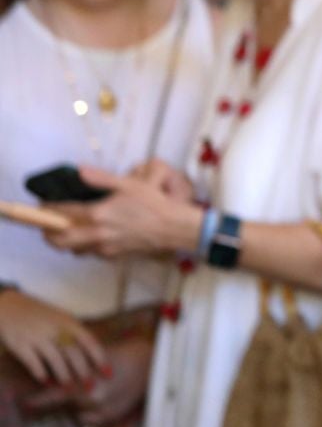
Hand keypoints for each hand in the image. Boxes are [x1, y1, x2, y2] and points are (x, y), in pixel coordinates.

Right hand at [0, 290, 107, 387]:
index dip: (99, 358)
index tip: (107, 372)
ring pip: (55, 360)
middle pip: (74, 353)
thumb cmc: (40, 315)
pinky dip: (40, 373)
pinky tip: (46, 383)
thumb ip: (74, 333)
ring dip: (64, 376)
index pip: (89, 341)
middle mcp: (55, 329)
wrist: (10, 306)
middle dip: (83, 371)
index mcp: (69, 322)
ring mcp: (38, 337)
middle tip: (90, 387)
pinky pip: (33, 362)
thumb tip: (93, 353)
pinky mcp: (20, 345)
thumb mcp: (61, 319)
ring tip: (69, 389)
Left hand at [20, 331, 151, 425]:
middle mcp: (93, 402)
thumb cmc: (128, 354)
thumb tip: (57, 378)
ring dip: (83, 403)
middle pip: (69, 401)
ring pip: (80, 411)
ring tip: (99, 388)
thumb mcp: (98, 356)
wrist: (156, 365)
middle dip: (72, 393)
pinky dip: (94, 411)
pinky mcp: (113, 418)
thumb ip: (78, 368)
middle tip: (83, 384)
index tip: (25, 403)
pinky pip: (93, 419)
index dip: (38, 400)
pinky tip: (106, 398)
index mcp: (88, 384)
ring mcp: (104, 412)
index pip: (55, 395)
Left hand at [43, 166, 198, 259]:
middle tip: (46, 224)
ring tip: (66, 231)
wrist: (173, 228)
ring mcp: (103, 247)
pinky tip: (91, 237)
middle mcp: (96, 233)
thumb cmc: (153, 203)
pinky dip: (83, 246)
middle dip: (47, 233)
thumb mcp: (129, 184)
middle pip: (59, 240)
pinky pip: (89, 253)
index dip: (47, 209)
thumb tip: (79, 170)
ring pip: (72, 250)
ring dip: (65, 241)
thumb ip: (101, 178)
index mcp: (97, 213)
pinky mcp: (112, 256)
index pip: (62, 213)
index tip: (41, 205)